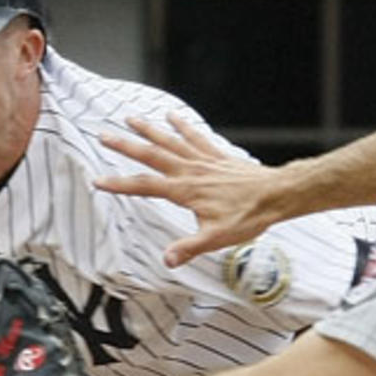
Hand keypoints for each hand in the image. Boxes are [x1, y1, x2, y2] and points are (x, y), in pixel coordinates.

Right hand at [97, 112, 284, 267]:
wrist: (276, 195)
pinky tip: (171, 116)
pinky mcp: (216, 156)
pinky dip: (182, 126)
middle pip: (151, 155)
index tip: (98, 180)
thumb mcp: (217, 238)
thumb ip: (189, 248)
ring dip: (148, 129)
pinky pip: (195, 136)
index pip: (145, 186)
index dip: (119, 184)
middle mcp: (190, 171)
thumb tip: (167, 260)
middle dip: (125, 145)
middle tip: (103, 135)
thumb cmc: (248, 217)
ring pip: (170, 141)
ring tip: (129, 118)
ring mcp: (203, 161)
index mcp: (185, 191)